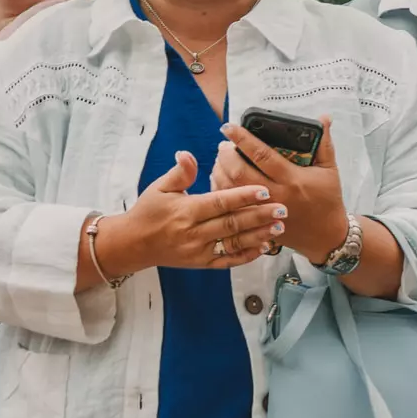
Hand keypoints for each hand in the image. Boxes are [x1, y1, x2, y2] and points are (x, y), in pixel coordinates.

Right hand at [101, 151, 285, 272]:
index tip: (263, 190)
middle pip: (232, 224)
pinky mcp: (202, 263)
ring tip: (279, 226)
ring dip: (258, 235)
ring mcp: (199, 251)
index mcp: (185, 211)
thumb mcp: (159, 187)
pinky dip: (246, 256)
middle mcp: (194, 233)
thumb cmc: (148, 212)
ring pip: (234, 243)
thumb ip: (179, 172)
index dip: (242, 196)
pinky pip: (228, 261)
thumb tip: (187, 153)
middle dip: (259, 216)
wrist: (133, 244)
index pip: (219, 202)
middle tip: (282, 208)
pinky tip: (264, 248)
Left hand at [214, 116, 351, 263]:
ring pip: (231, 190)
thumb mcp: (330, 170)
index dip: (242, 138)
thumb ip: (324, 143)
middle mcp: (275, 195)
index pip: (262, 155)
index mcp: (292, 179)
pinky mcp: (257, 223)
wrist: (326, 236)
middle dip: (225, 156)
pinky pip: (232, 207)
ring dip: (220, 172)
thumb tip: (324, 118)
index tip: (228, 127)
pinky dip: (222, 191)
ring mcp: (263, 211)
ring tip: (220, 160)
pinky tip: (222, 179)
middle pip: (239, 173)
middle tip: (223, 145)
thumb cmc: (328, 200)